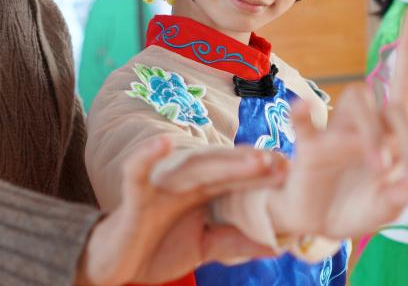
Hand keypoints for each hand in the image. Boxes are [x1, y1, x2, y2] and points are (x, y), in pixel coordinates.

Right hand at [76, 137, 285, 285]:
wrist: (112, 264)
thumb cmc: (155, 248)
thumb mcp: (202, 248)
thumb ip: (233, 242)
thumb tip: (275, 246)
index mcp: (202, 192)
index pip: (238, 180)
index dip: (264, 176)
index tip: (295, 172)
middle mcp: (185, 183)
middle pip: (223, 168)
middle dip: (252, 164)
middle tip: (283, 161)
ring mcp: (161, 185)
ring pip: (194, 167)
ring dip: (222, 161)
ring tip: (253, 158)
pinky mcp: (134, 196)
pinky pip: (139, 172)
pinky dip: (148, 156)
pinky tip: (163, 143)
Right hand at [268, 23, 407, 241]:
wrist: (315, 223)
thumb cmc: (355, 206)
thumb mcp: (386, 207)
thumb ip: (405, 194)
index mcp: (390, 134)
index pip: (404, 88)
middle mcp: (365, 125)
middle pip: (388, 106)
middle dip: (407, 139)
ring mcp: (336, 133)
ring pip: (355, 102)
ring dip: (371, 131)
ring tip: (380, 168)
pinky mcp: (309, 147)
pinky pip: (305, 124)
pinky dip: (304, 113)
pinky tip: (303, 106)